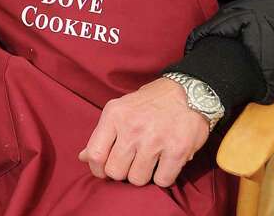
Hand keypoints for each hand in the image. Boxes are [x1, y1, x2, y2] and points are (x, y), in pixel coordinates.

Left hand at [79, 77, 210, 186]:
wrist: (189, 93)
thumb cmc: (150, 103)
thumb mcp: (120, 110)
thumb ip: (102, 135)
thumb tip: (83, 157)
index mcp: (114, 116)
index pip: (95, 154)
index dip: (98, 169)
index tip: (105, 170)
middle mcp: (132, 128)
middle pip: (115, 171)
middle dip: (122, 172)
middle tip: (131, 164)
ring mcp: (155, 140)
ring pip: (137, 179)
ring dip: (142, 176)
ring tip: (148, 163)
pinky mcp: (177, 150)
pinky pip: (162, 181)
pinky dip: (162, 178)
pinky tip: (164, 165)